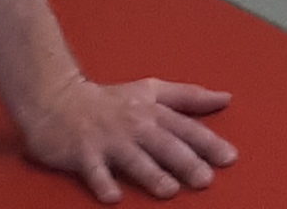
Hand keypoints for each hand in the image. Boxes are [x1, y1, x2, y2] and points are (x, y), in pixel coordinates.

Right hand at [17, 78, 236, 199]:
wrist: (56, 99)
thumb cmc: (109, 100)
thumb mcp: (151, 90)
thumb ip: (189, 96)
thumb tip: (226, 98)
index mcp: (153, 111)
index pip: (186, 127)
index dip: (209, 142)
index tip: (229, 158)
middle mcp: (134, 125)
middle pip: (164, 144)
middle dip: (186, 162)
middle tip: (206, 179)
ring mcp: (107, 139)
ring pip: (133, 159)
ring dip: (151, 174)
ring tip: (170, 190)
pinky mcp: (81, 152)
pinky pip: (94, 171)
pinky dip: (103, 182)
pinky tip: (114, 197)